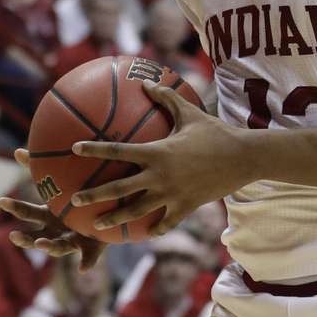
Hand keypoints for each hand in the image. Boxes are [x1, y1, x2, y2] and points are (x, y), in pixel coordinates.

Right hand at [0, 149, 105, 270]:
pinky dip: (86, 262)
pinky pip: (89, 256)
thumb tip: (18, 150)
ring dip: (49, 247)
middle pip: (36, 236)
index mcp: (50, 216)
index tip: (2, 200)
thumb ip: (41, 169)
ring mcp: (72, 241)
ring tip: (44, 244)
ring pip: (57, 248)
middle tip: (15, 235)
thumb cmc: (77, 199)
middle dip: (25, 238)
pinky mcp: (90, 247)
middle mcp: (57, 232)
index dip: (16, 208)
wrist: (104, 215)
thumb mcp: (61, 184)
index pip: (28, 212)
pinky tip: (83, 268)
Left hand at [68, 81, 252, 236]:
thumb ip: (167, 98)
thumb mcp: (191, 113)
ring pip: (137, 210)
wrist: (243, 157)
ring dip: (114, 218)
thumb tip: (147, 81)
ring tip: (96, 226)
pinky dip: (154, 229)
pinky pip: (166, 222)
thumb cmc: (216, 132)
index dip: (95, 149)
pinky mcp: (186, 206)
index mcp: (158, 152)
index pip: (118, 151)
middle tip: (73, 200)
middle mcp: (160, 176)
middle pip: (120, 188)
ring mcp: (172, 194)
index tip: (74, 148)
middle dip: (94, 195)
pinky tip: (145, 234)